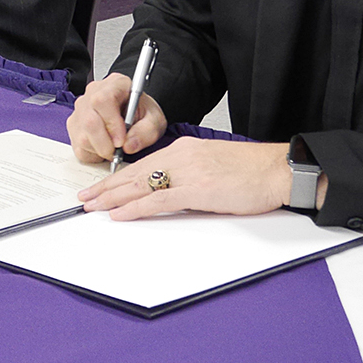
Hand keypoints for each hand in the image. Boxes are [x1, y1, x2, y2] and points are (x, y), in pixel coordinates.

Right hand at [67, 73, 167, 163]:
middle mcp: (93, 94)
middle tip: (118, 150)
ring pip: (82, 136)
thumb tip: (129, 145)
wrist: (135, 115)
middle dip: (105, 142)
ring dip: (100, 149)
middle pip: (89, 120)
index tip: (121, 140)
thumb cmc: (143, 113)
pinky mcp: (74, 126)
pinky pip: (78, 147)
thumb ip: (146, 132)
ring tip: (114, 147)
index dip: (111, 123)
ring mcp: (80, 110)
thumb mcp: (155, 120)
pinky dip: (93, 154)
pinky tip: (104, 146)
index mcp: (115, 84)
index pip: (103, 100)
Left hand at [77, 137, 296, 220]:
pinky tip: (120, 214)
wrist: (277, 170)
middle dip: (107, 187)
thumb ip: (189, 175)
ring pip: (141, 185)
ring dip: (113, 197)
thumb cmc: (251, 171)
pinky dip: (135, 208)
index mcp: (185, 149)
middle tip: (85, 198)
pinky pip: (159, 200)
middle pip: (135, 173)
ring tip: (92, 206)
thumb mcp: (212, 166)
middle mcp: (182, 156)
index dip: (118, 177)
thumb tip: (169, 192)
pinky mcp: (199, 190)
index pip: (142, 164)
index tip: (100, 187)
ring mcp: (189, 172)